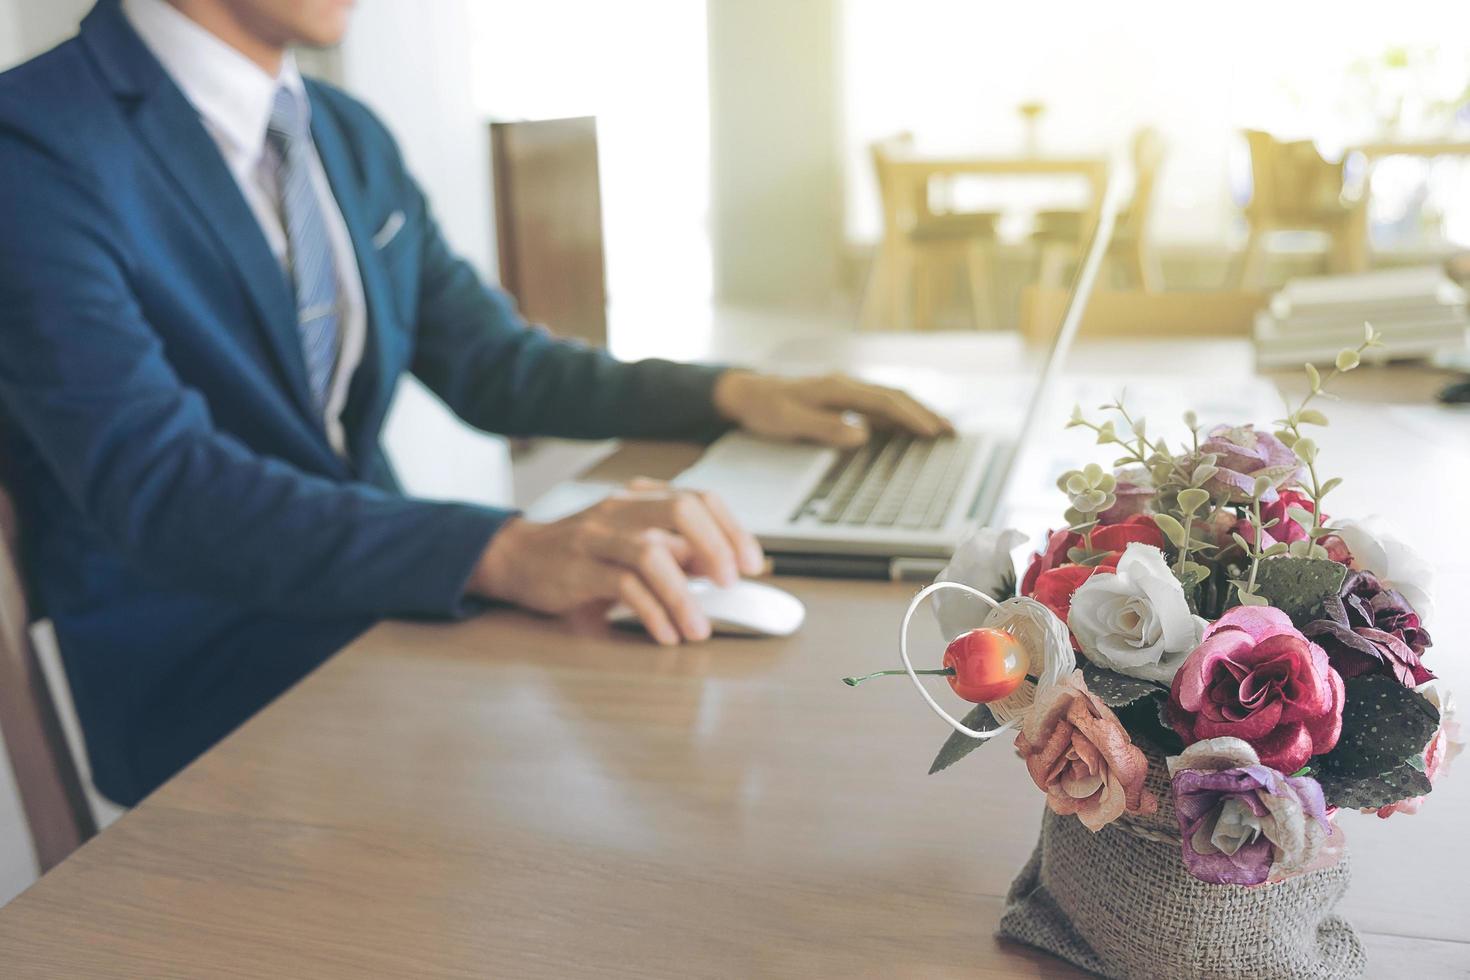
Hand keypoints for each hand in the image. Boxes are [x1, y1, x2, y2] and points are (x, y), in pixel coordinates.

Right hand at [469, 480, 764, 644]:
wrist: (518, 559)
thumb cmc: (584, 555)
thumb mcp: (635, 547)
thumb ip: (677, 553)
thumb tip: (727, 567)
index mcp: (641, 499)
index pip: (700, 499)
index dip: (732, 530)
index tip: (752, 564)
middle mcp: (621, 509)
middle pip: (681, 509)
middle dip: (715, 547)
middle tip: (730, 584)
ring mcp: (597, 536)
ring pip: (651, 553)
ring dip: (683, 595)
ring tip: (698, 629)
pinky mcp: (576, 568)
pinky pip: (622, 586)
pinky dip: (652, 612)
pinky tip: (666, 633)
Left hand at [712, 370, 952, 447]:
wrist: (748, 393)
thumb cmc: (766, 409)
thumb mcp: (789, 421)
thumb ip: (824, 427)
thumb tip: (861, 433)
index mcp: (837, 387)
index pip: (883, 401)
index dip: (910, 416)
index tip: (931, 432)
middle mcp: (846, 384)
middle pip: (895, 396)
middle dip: (924, 413)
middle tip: (951, 432)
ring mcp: (846, 390)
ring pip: (890, 399)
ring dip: (916, 413)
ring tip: (941, 430)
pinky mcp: (843, 399)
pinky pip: (878, 405)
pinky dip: (900, 415)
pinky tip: (910, 428)